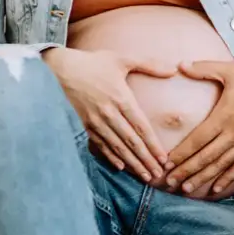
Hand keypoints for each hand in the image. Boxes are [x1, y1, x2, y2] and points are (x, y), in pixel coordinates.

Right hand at [44, 46, 174, 181]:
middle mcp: (109, 113)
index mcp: (121, 98)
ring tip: (144, 175)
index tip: (164, 159)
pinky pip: (100, 145)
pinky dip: (111, 157)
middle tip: (158, 175)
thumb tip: (173, 69)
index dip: (153, 145)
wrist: (59, 69)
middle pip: (131, 142)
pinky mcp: (84, 125)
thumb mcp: (122, 59)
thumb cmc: (93, 63)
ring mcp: (95, 122)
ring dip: (132, 163)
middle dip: (146, 160)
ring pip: (117, 147)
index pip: (141, 127)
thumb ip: (150, 65)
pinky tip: (121, 167)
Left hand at [162, 61, 233, 195]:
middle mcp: (233, 134)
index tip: (167, 164)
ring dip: (203, 178)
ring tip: (187, 190)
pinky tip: (216, 188)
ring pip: (221, 165)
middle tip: (170, 182)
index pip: (197, 140)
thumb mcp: (231, 70)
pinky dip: (227, 178)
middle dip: (186, 171)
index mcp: (224, 116)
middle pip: (206, 157)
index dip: (181, 153)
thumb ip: (204, 68)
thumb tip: (180, 64)